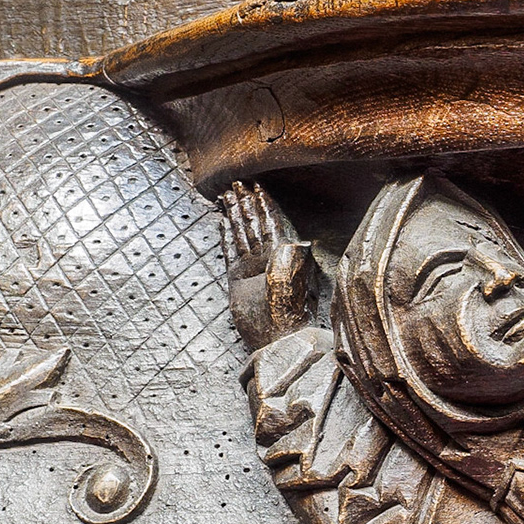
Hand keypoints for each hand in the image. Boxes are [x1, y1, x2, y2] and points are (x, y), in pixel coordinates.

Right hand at [221, 181, 315, 347]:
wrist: (276, 340)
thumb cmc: (290, 315)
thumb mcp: (297, 286)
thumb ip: (296, 264)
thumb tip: (301, 242)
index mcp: (281, 255)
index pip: (271, 223)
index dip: (265, 204)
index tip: (257, 187)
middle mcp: (265, 258)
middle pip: (253, 223)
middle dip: (246, 203)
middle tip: (236, 183)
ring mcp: (250, 267)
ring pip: (241, 233)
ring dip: (235, 214)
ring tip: (227, 196)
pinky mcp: (236, 279)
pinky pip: (230, 251)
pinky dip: (226, 236)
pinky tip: (223, 222)